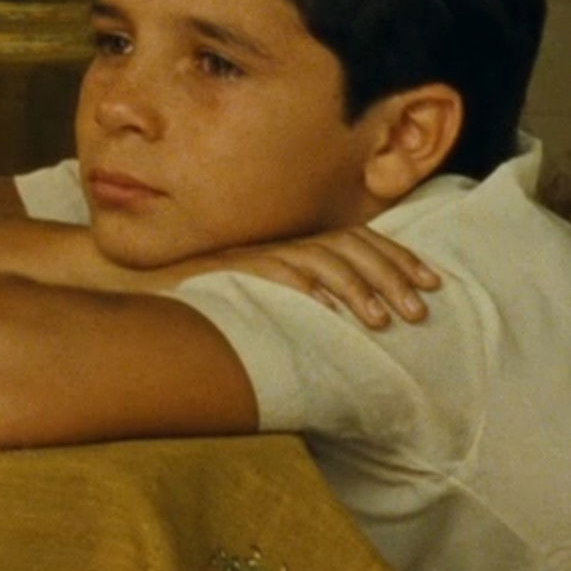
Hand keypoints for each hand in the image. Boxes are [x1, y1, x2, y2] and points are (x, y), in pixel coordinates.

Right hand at [160, 226, 441, 329]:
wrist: (137, 287)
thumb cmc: (202, 300)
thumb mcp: (263, 297)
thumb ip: (303, 303)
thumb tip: (352, 330)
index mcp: (293, 246)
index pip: (357, 240)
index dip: (399, 258)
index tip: (433, 283)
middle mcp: (280, 244)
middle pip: (348, 247)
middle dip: (390, 276)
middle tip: (420, 312)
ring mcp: (256, 255)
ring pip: (319, 260)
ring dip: (357, 288)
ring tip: (384, 321)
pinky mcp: (231, 270)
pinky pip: (275, 274)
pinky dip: (304, 290)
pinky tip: (329, 312)